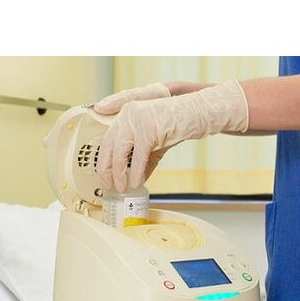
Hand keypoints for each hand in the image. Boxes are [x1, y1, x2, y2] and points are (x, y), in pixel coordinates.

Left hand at [96, 80, 248, 191]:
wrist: (196, 114)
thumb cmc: (176, 125)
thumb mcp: (154, 142)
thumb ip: (143, 159)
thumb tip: (134, 180)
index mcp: (126, 113)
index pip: (107, 138)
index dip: (103, 159)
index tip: (103, 175)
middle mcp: (128, 114)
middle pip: (109, 145)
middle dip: (106, 169)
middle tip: (108, 184)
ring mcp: (138, 120)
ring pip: (120, 152)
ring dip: (119, 173)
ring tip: (121, 187)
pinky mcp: (149, 129)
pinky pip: (138, 157)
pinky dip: (136, 172)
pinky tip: (136, 183)